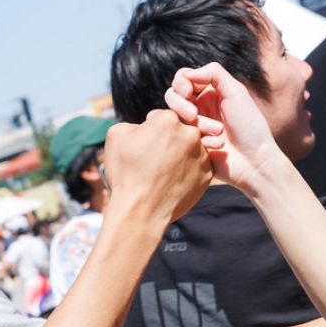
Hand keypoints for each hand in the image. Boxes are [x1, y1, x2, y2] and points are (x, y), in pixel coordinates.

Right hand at [100, 110, 211, 224]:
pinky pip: (198, 165)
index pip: (163, 116)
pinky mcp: (208, 173)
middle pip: (181, 130)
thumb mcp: (117, 135)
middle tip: (155, 157)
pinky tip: (173, 180)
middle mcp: (190, 134)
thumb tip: (144, 126)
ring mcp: (202, 155)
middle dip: (169, 140)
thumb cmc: (126, 172)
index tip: (146, 142)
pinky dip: (188, 170)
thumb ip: (133, 122)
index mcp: (168, 120)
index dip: (152, 128)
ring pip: (191, 147)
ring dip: (180, 154)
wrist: (142, 210)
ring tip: (164, 170)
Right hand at [165, 62, 279, 191]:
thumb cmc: (249, 126)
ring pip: (175, 117)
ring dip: (197, 124)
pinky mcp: (191, 144)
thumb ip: (214, 73)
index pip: (183, 78)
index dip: (181, 83)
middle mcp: (200, 106)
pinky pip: (181, 137)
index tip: (187, 92)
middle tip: (193, 116)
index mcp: (211, 92)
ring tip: (218, 132)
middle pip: (172, 96)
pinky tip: (218, 146)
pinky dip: (201, 139)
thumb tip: (187, 73)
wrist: (255, 161)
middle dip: (181, 105)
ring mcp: (194, 126)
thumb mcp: (236, 92)